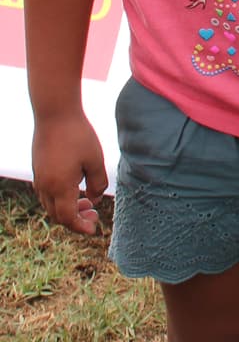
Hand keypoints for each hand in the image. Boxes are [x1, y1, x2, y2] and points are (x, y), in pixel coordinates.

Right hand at [32, 110, 107, 234]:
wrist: (54, 113)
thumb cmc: (78, 134)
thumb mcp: (95, 159)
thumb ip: (98, 183)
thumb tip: (96, 200)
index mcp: (60, 187)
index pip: (68, 218)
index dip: (80, 226)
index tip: (93, 228)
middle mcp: (45, 187)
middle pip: (58, 215)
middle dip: (76, 219)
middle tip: (94, 213)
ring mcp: (39, 178)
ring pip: (51, 204)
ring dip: (68, 208)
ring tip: (87, 200)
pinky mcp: (37, 169)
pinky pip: (46, 193)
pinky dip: (60, 197)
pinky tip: (74, 186)